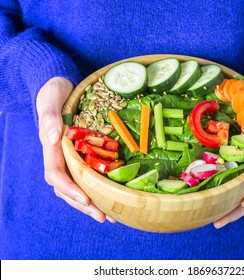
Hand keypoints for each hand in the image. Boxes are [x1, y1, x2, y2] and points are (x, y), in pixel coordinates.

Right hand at [36, 77, 114, 222]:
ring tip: (109, 216)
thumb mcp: (50, 98)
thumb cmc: (54, 92)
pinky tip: (111, 196)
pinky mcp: (82, 155)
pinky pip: (88, 176)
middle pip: (68, 188)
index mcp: (52, 148)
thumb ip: (48, 117)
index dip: (69, 189)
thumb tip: (52, 138)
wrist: (61, 88)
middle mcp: (60, 157)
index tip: (86, 199)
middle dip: (83, 204)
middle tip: (103, 217)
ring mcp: (71, 157)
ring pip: (78, 186)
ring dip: (92, 202)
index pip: (56, 174)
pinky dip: (98, 188)